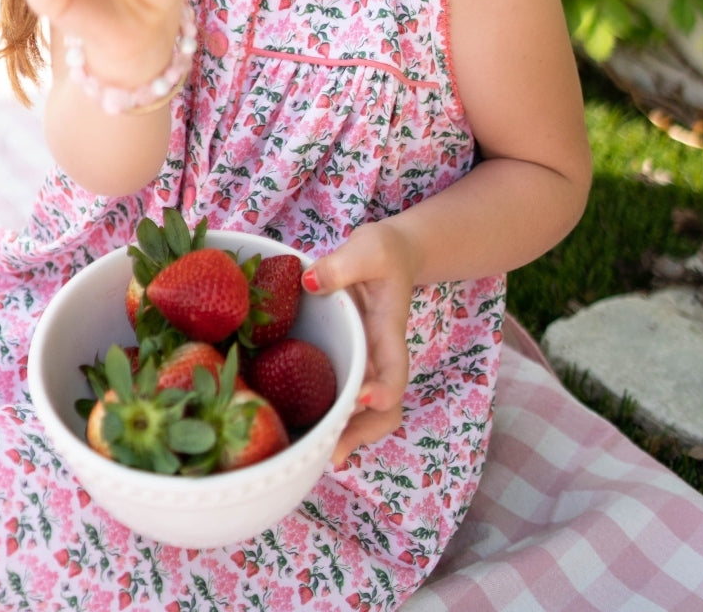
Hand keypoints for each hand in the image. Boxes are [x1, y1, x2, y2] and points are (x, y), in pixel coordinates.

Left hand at [301, 219, 414, 467]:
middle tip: (334, 452)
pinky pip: (344, 397)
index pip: (395, 368)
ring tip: (320, 455)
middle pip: (385, 409)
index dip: (384, 389)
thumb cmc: (383, 252)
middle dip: (363, 433)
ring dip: (348, 434)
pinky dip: (332, 416)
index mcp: (388, 331)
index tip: (366, 399)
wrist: (392, 255)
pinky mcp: (348, 362)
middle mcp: (379, 356)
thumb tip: (310, 281)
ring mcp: (365, 363)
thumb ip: (341, 264)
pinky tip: (307, 429)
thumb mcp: (368, 247)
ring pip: (367, 414)